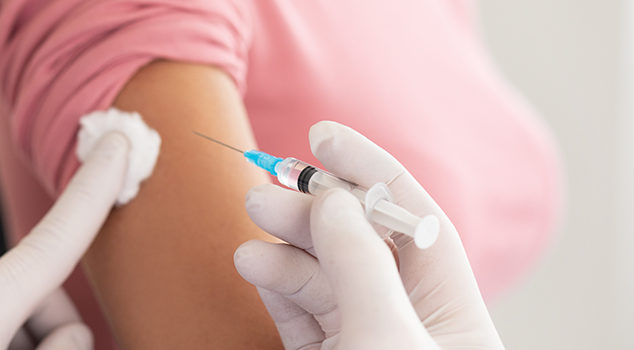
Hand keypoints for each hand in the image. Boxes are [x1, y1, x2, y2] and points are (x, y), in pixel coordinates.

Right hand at [233, 121, 504, 348]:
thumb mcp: (386, 333)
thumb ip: (360, 264)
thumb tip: (333, 200)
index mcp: (452, 313)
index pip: (414, 221)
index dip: (370, 171)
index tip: (323, 137)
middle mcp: (410, 320)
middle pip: (361, 244)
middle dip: (312, 211)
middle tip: (264, 190)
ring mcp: (365, 338)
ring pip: (325, 277)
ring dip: (285, 249)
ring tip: (250, 231)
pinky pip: (301, 311)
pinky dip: (277, 285)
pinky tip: (256, 264)